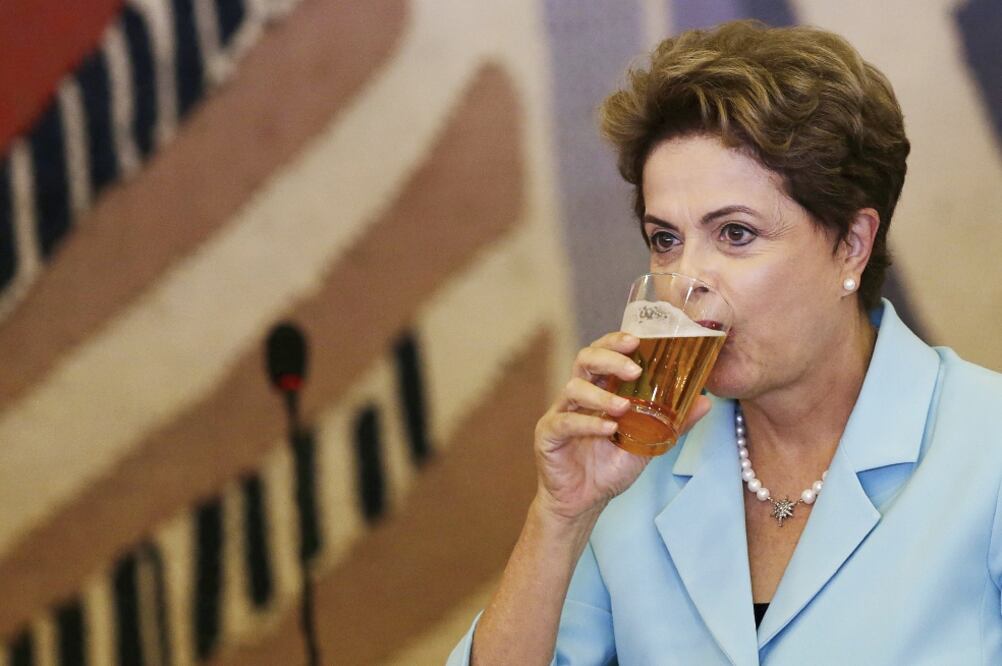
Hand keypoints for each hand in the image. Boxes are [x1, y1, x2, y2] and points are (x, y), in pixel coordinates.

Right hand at [532, 332, 711, 522]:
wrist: (584, 502)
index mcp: (599, 389)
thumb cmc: (610, 467)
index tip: (637, 340)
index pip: (603, 353)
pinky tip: (608, 429)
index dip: (616, 342)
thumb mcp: (647, 442)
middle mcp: (578, 396)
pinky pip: (565, 421)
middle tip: (634, 369)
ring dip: (601, 394)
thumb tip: (705, 401)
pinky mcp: (548, 435)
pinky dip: (588, 423)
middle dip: (610, 358)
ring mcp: (560, 412)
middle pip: (584, 359)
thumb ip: (673, 422)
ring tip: (623, 407)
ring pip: (573, 388)